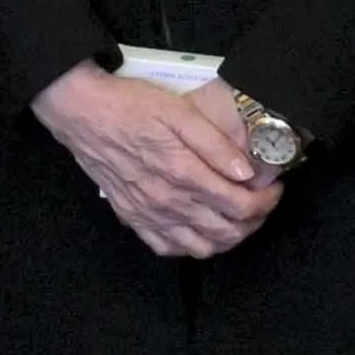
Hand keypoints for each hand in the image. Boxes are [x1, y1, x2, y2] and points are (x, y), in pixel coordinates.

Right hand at [36, 57, 277, 261]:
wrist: (81, 112)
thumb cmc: (129, 105)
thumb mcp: (178, 111)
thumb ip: (215, 144)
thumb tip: (246, 173)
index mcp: (183, 173)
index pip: (240, 206)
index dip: (266, 201)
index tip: (273, 188)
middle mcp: (167, 202)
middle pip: (227, 232)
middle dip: (254, 220)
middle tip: (261, 202)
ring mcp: (148, 214)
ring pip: (201, 247)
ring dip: (228, 238)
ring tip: (235, 217)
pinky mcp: (132, 217)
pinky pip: (168, 248)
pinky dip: (191, 245)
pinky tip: (199, 228)